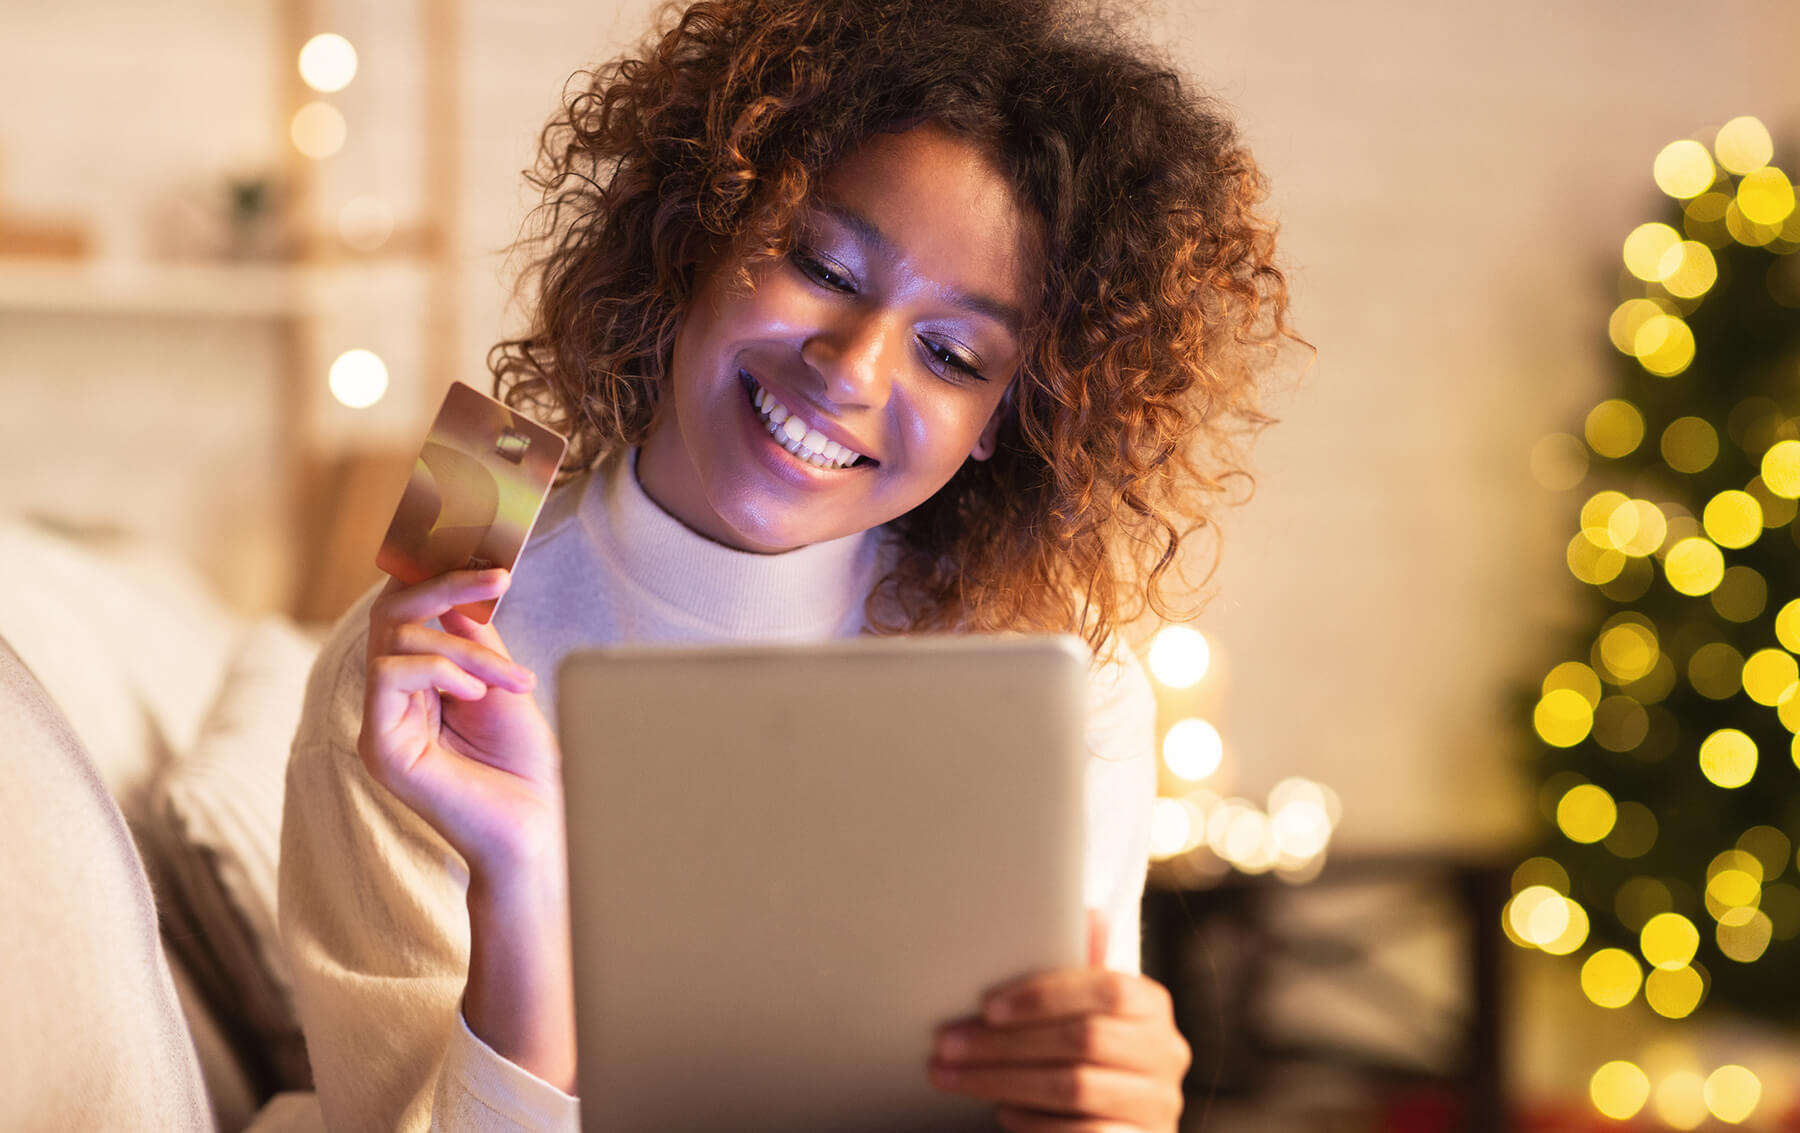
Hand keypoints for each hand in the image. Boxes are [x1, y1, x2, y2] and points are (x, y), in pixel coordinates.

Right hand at [359, 568, 562, 877]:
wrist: (535, 829)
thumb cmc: (525, 765)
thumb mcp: (502, 683)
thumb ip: (474, 638)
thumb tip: (456, 584)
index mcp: (419, 682)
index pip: (407, 610)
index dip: (432, 571)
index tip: (479, 548)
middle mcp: (392, 700)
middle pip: (392, 612)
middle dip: (446, 585)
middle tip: (499, 579)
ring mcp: (380, 723)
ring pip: (399, 639)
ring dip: (467, 649)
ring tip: (511, 681)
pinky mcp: (379, 747)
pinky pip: (390, 674)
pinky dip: (438, 670)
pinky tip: (475, 693)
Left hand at [928, 911, 1189, 1132]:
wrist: (1116, 1125)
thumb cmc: (1088, 1056)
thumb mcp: (1084, 1009)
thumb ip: (1078, 971)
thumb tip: (1087, 914)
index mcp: (1151, 1005)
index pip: (1106, 988)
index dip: (1044, 996)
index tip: (986, 1007)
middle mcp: (1165, 1052)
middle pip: (1083, 1039)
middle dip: (1005, 1043)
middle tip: (948, 1046)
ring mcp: (1158, 1102)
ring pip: (1076, 1088)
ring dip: (1004, 1082)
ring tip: (954, 1078)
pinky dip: (1037, 1125)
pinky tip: (1003, 1113)